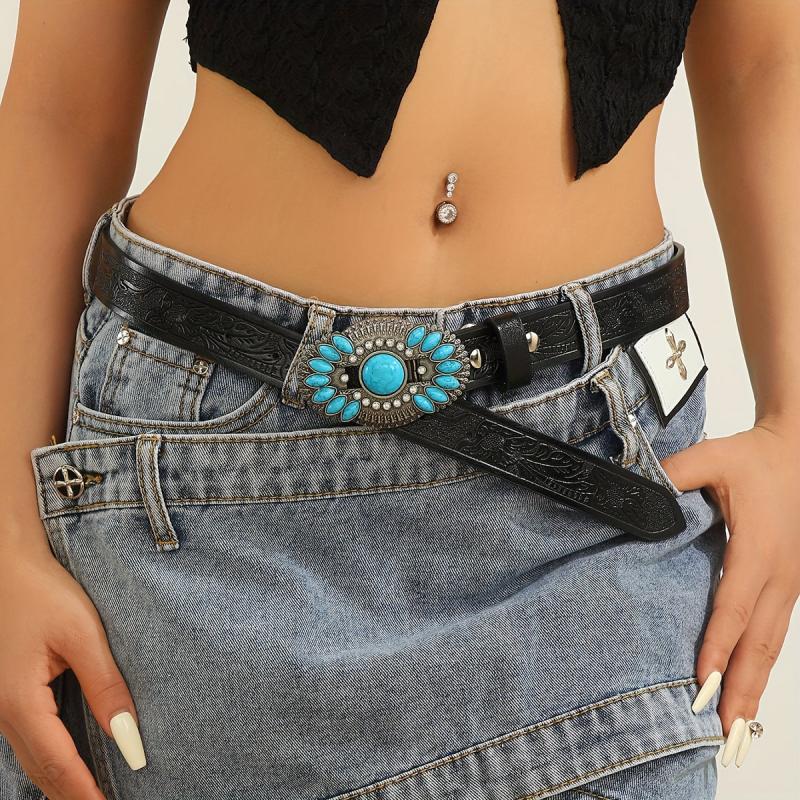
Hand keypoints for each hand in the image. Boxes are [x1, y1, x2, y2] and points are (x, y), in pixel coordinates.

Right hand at [0, 533, 144, 798]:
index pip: (59, 765)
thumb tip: (127, 735)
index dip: (86, 794)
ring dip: (62, 781)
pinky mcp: (5, 693)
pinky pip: (28, 740)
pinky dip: (51, 759)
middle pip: (41, 771)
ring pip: (32, 759)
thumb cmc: (43, 592)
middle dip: (73, 795)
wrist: (5, 564)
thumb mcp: (82, 634)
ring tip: (94, 796)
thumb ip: (105, 686)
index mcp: (20, 702)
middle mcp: (2, 712)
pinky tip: (71, 763)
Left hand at [660, 419, 799, 766]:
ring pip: (771, 643)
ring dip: (754, 684)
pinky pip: (775, 631)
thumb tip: (634, 494)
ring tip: (737, 725)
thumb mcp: (709, 457)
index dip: (717, 646)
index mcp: (756, 548)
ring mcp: (789, 583)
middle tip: (724, 731)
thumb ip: (671, 476)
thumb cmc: (753, 459)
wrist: (798, 454)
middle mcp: (779, 574)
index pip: (733, 606)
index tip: (701, 681)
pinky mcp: (788, 584)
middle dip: (741, 688)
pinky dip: (761, 663)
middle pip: (759, 641)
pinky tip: (748, 684)